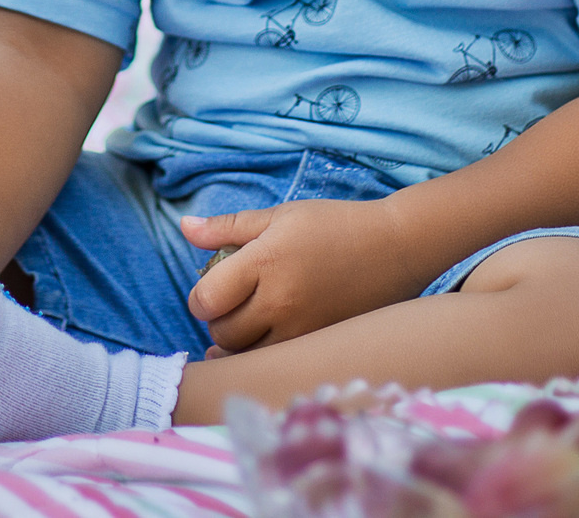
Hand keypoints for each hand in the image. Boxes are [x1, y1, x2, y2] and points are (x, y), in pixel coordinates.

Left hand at [182, 199, 414, 352]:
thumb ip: (227, 227)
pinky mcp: (320, 345)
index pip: (206, 300)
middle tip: (232, 303)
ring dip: (240, 342)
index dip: (201, 297)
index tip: (214, 288)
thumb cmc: (333, 225)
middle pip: (223, 333)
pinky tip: (269, 338)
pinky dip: (265, 355)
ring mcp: (302, 329)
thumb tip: (184, 227)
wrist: (394, 247)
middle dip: (218, 320)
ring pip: (248, 356)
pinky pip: (277, 363)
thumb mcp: (278, 216)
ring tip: (250, 320)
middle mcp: (280, 302)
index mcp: (264, 263)